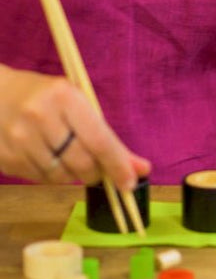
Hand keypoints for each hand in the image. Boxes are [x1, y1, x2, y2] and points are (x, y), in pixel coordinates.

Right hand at [0, 66, 149, 188]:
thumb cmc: (46, 96)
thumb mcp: (76, 101)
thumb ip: (106, 134)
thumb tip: (139, 168)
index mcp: (64, 97)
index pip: (99, 140)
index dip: (117, 164)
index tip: (131, 182)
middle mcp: (40, 117)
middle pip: (81, 162)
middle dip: (96, 172)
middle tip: (98, 169)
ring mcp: (19, 139)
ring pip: (60, 176)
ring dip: (73, 174)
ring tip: (71, 158)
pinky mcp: (6, 157)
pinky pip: (40, 179)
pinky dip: (53, 176)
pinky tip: (50, 159)